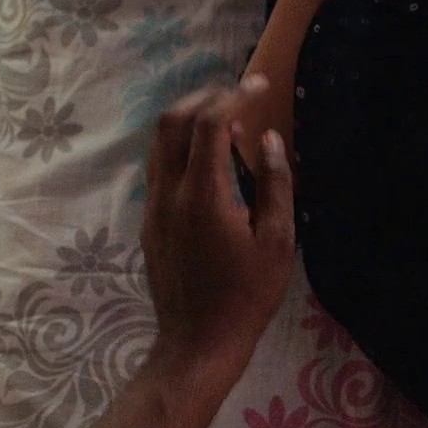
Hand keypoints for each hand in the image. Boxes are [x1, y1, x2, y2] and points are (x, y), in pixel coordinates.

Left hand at [141, 75, 295, 378]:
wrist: (198, 342)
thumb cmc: (247, 296)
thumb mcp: (277, 243)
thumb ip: (276, 186)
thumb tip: (269, 141)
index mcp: (203, 195)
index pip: (210, 123)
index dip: (234, 95)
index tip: (259, 85)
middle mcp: (169, 193)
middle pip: (172, 122)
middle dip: (204, 99)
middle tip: (237, 98)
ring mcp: (154, 208)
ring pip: (160, 144)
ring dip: (189, 123)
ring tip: (224, 125)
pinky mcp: (150, 222)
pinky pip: (160, 169)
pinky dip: (181, 150)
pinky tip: (210, 165)